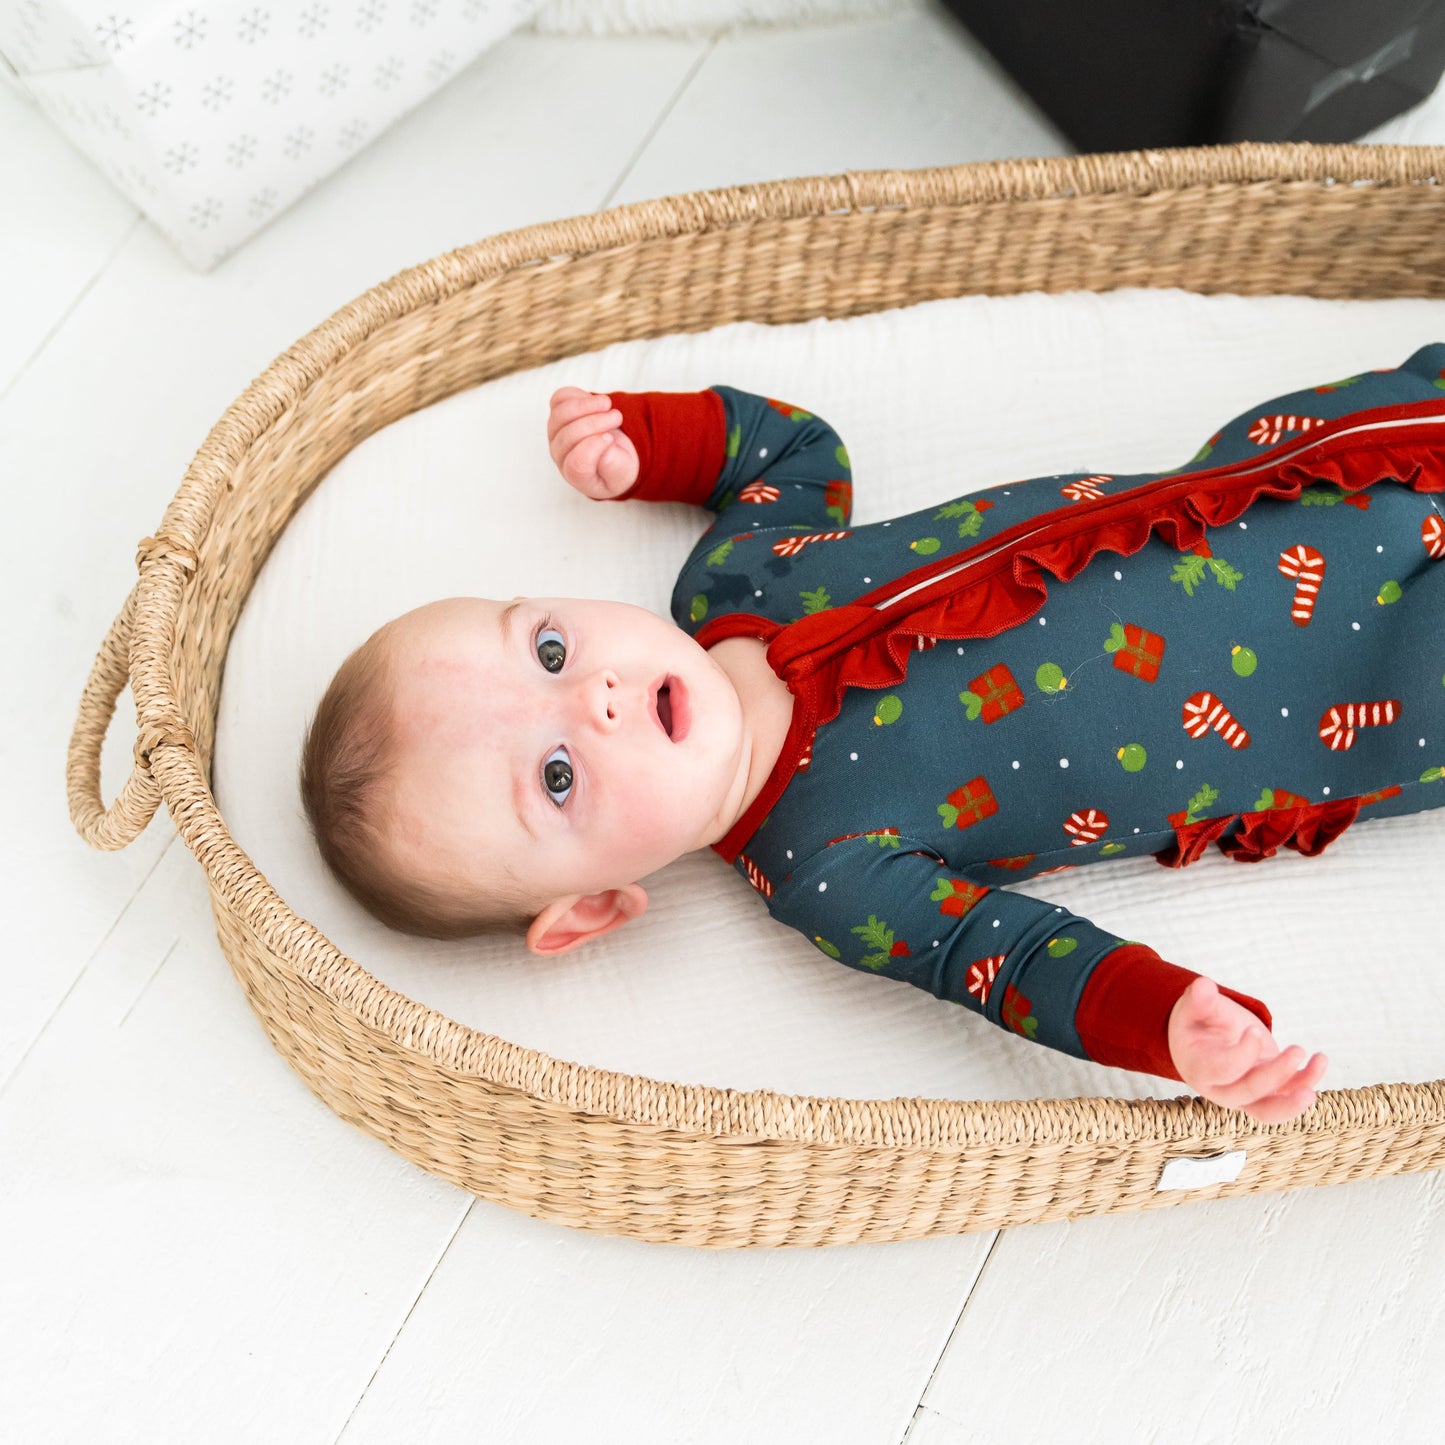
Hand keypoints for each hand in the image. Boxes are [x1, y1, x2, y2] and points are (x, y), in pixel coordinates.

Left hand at [547, 387, 638, 499]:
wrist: (613, 453)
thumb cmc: (617, 466)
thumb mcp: (622, 472)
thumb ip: (613, 464)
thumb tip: (604, 442)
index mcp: (576, 475)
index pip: (576, 464)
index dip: (593, 448)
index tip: (610, 438)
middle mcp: (561, 455)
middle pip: (568, 436)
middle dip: (594, 423)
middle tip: (617, 418)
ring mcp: (556, 433)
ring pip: (560, 414)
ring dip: (586, 405)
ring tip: (608, 404)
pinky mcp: (558, 413)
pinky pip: (560, 399)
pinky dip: (578, 395)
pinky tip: (596, 402)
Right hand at [1168, 976, 1327, 1123]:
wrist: (1202, 1040)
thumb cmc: (1197, 1023)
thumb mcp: (1194, 1008)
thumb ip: (1199, 999)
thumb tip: (1204, 986)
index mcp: (1200, 1068)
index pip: (1223, 1069)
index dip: (1242, 1055)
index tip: (1254, 1031)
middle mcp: (1219, 1089)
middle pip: (1248, 1092)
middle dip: (1276, 1074)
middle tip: (1297, 1049)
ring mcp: (1243, 1095)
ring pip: (1267, 1112)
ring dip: (1292, 1104)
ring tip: (1312, 1091)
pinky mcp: (1265, 1092)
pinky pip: (1286, 1098)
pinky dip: (1306, 1083)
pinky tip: (1319, 1061)